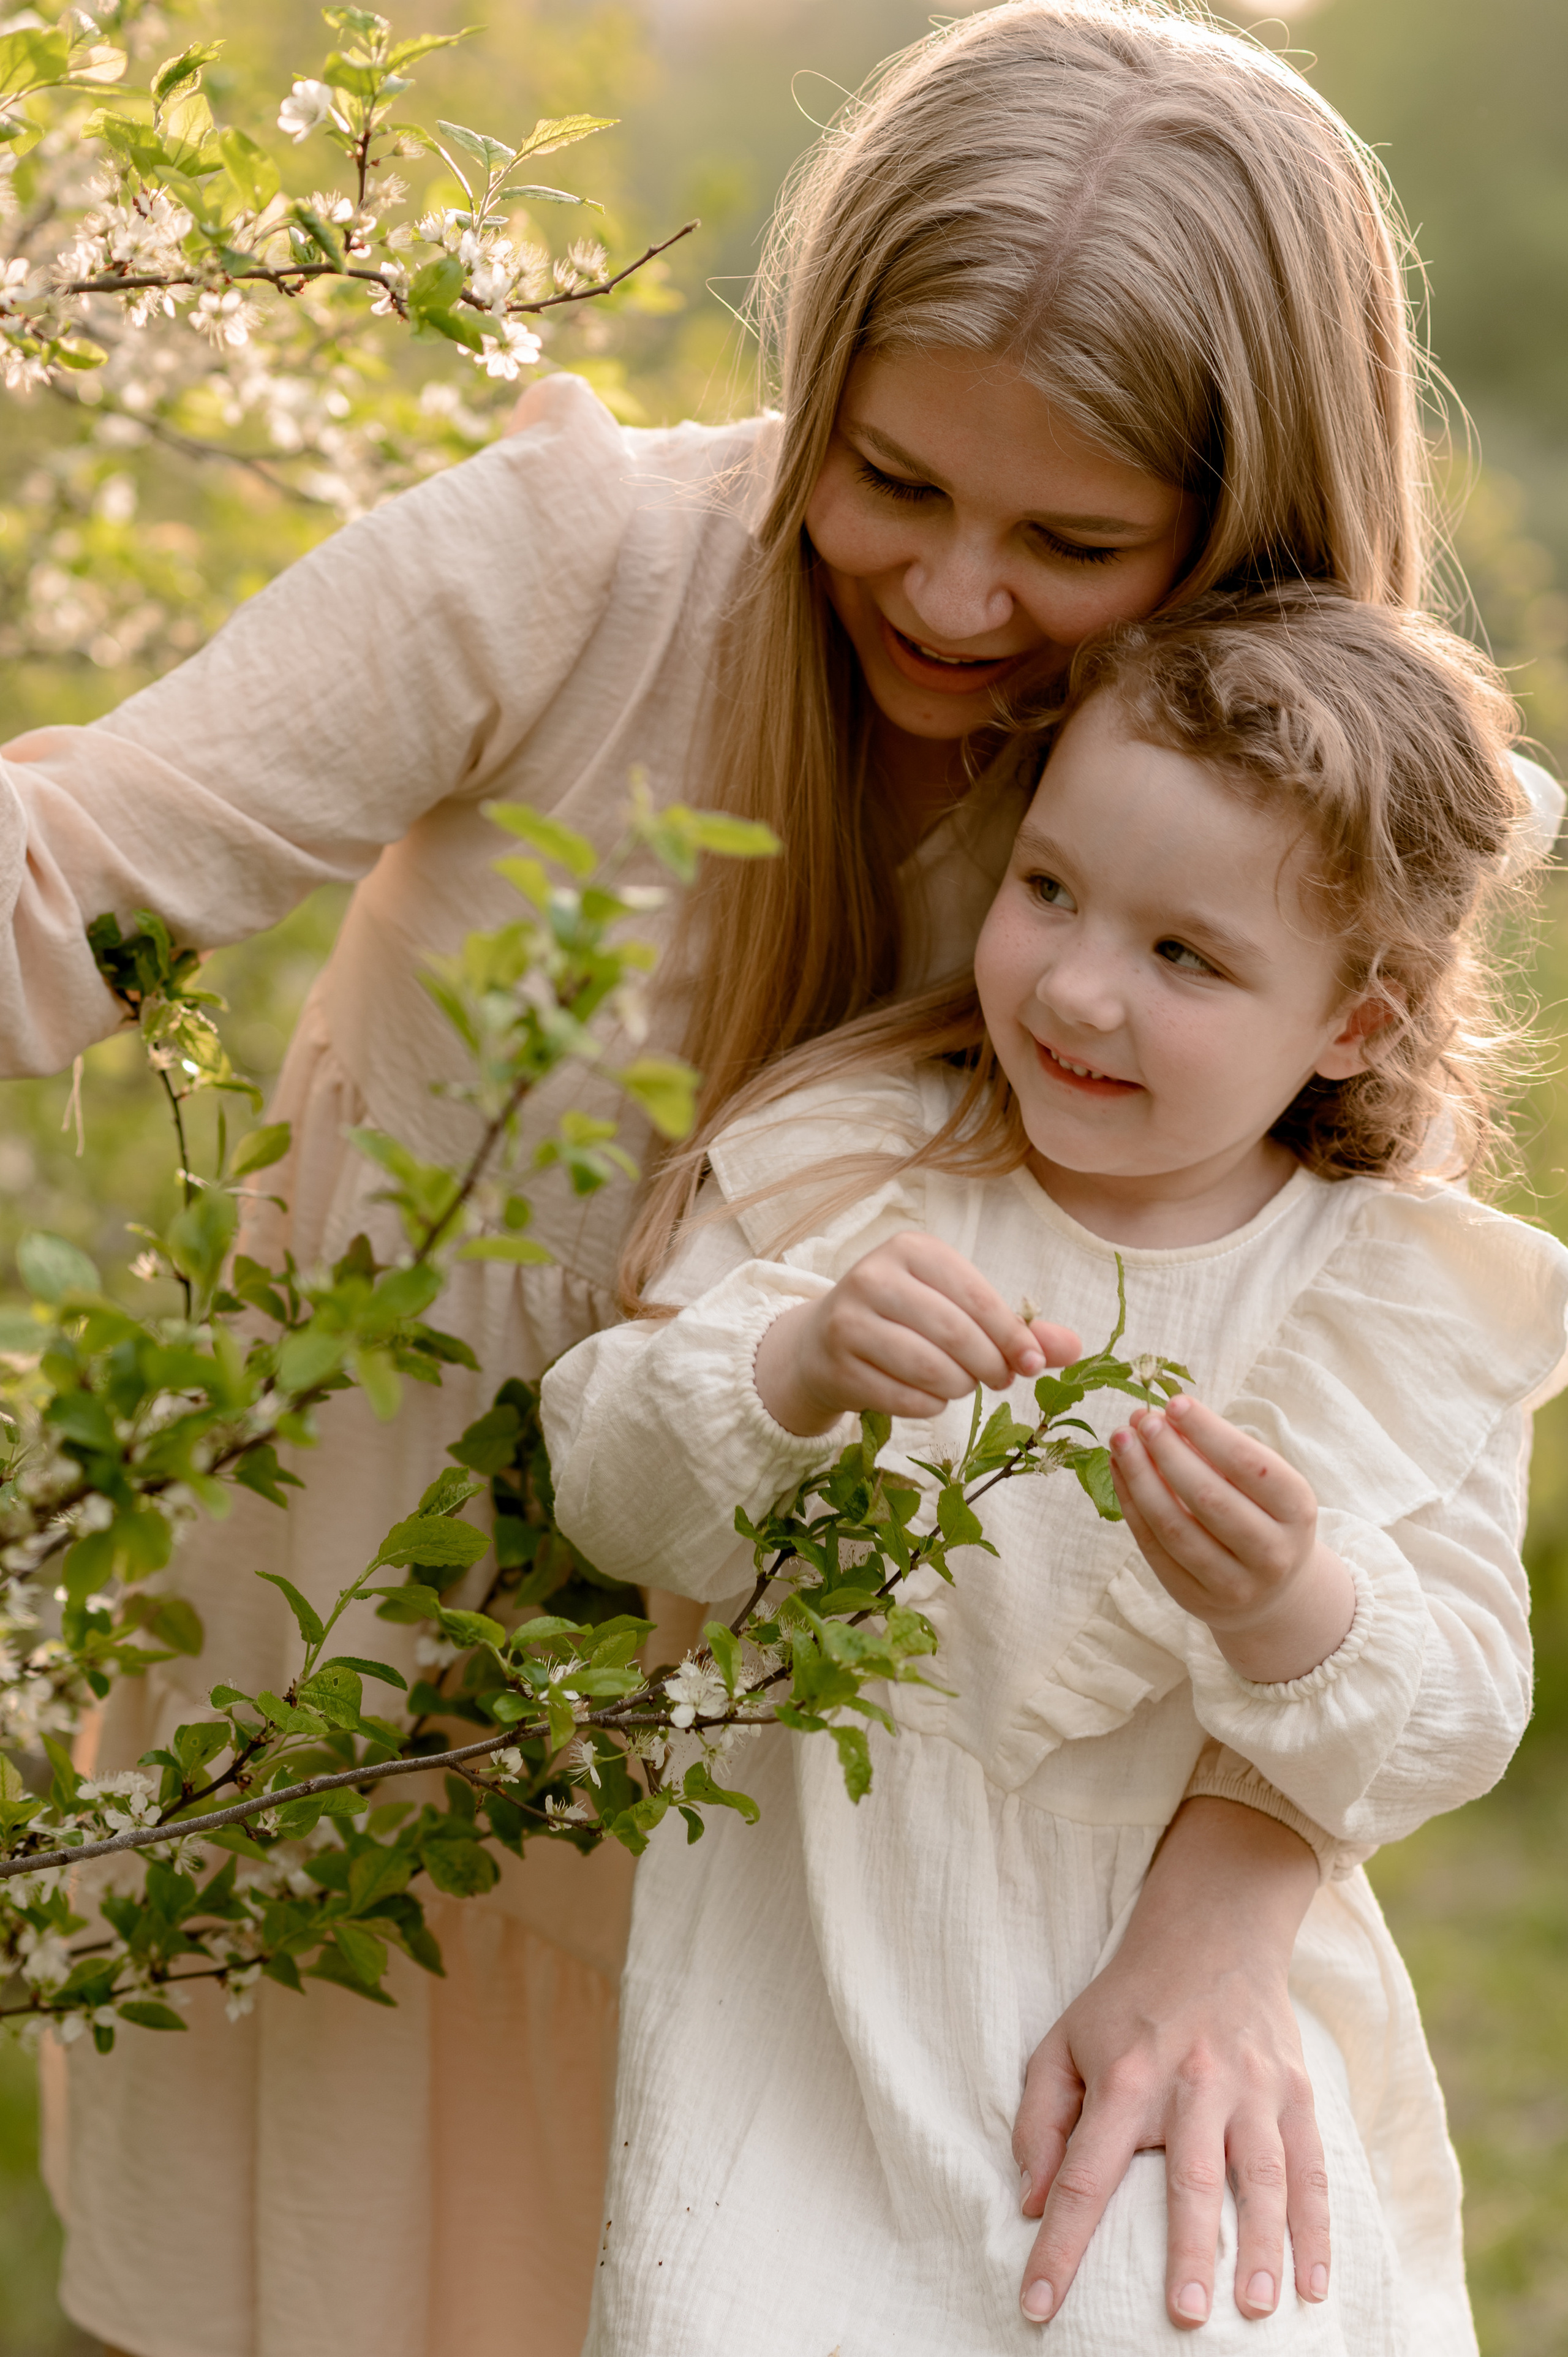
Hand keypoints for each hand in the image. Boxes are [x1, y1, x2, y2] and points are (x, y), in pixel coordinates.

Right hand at [752, 1232, 1080, 1436]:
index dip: (1012, 1336)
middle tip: (1001, 1380)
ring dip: (960, 1387)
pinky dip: (930, 1405)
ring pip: (930, 1368)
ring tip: (961, 1383)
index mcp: (912, 1250)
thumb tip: (1074, 1349)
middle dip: (990, 1366)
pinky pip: (905, 1399)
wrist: (821, 1344)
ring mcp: (849, 1320)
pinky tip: (927, 1395)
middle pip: (955, 1334)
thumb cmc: (906, 1320)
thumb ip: (1016, 1327)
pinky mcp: (837, 1364)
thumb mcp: (958, 1309)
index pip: (977, 1297)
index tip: (1032, 1364)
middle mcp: (874, 1276)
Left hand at [1013, 1798, 1329, 2331]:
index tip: (1038, 2307)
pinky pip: (1312, 2168)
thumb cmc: (1125, 2004)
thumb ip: (1039, 2121)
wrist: (1209, 1934)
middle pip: (1189, 2179)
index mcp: (1124, 2078)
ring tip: (1255, 2309)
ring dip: (1262, 2248)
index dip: (1060, 2245)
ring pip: (1262, 2177)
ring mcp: (1250, 2086)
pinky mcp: (1295, 2089)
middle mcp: (1190, 2082)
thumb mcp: (1061, 2044)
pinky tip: (1314, 2282)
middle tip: (1183, 2316)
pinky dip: (1317, 2229)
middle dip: (1187, 2252)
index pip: (1085, 2175)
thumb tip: (1031, 2201)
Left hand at [1109, 1394, 1356, 1683]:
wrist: (1274, 1593)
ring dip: (1140, 1477)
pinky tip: (1120, 1471)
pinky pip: (1154, 1548)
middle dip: (1168, 1452)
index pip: (1249, 1465)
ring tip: (1121, 1439)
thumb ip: (1217, 1451)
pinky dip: (1131, 1505)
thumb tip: (1159, 1417)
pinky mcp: (1195, 1599)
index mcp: (1297, 1511)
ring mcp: (1234, 1584)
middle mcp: (1272, 1553)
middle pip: (1208, 1497)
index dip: (1208, 1432)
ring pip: (1174, 1527)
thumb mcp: (1262, 1484)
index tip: (1174, 1402)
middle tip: (1142, 1419)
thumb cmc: (1263, 1516)